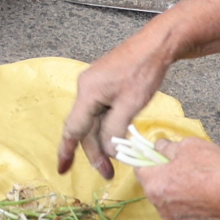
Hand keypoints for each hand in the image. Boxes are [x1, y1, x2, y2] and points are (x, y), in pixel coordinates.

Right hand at [57, 35, 173, 179]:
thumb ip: (115, 130)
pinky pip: (100, 112)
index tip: (63, 170)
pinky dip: (105, 128)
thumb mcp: (130, 104)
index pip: (73, 128)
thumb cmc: (143, 71)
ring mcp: (95, 86)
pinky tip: (114, 138)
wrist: (156, 46)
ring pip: (93, 120)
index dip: (67, 151)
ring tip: (112, 161)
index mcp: (88, 92)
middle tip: (107, 173)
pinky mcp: (106, 84)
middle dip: (93, 152)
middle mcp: (86, 88)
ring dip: (101, 141)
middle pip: (84, 127)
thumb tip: (108, 151)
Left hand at [135, 139, 219, 219]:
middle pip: (156, 190)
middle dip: (166, 179)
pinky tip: (210, 201)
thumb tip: (158, 148)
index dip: (147, 161)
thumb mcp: (188, 145)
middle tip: (185, 169)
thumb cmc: (213, 167)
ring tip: (200, 186)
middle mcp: (163, 209)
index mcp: (155, 186)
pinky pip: (190, 218)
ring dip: (180, 197)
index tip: (157, 157)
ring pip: (173, 206)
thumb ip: (167, 147)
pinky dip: (195, 211)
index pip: (140, 170)